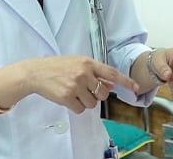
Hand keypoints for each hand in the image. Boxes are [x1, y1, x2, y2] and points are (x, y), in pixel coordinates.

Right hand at [19, 55, 138, 112]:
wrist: (36, 72)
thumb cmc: (58, 67)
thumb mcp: (78, 64)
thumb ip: (95, 73)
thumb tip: (110, 86)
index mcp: (88, 63)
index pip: (111, 73)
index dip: (125, 81)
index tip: (136, 87)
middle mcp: (84, 73)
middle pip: (103, 93)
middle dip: (97, 95)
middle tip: (85, 90)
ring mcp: (75, 85)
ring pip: (92, 103)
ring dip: (85, 102)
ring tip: (74, 93)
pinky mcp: (66, 97)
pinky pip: (80, 109)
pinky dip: (76, 107)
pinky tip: (68, 98)